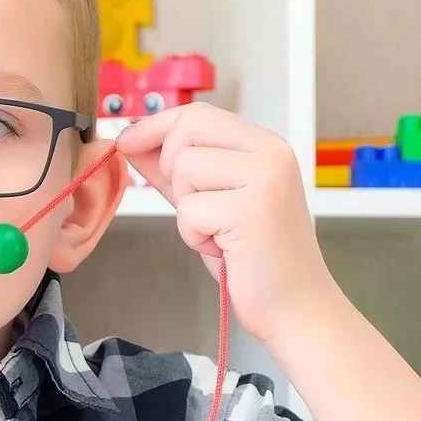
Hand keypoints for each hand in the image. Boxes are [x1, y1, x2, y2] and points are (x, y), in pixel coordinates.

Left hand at [114, 102, 336, 344]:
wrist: (293, 306)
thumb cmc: (252, 258)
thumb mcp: (208, 203)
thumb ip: (174, 171)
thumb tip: (131, 140)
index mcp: (265, 146)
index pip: (197, 114)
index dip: (155, 126)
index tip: (127, 142)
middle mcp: (270, 154)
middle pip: (187, 131)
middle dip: (171, 170)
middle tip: (198, 208)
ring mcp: (265, 179)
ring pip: (184, 169)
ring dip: (186, 210)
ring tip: (218, 232)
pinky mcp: (252, 210)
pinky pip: (189, 209)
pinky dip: (194, 235)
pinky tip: (223, 248)